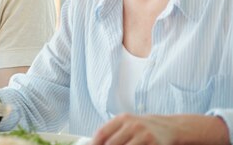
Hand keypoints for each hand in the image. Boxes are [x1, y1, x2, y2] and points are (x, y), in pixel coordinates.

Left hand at [91, 113, 229, 144]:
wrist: (168, 127)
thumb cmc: (141, 128)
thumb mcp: (126, 125)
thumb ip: (111, 133)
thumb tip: (92, 143)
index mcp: (122, 119)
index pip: (102, 133)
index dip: (94, 143)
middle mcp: (133, 125)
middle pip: (112, 144)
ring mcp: (145, 135)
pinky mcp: (154, 144)